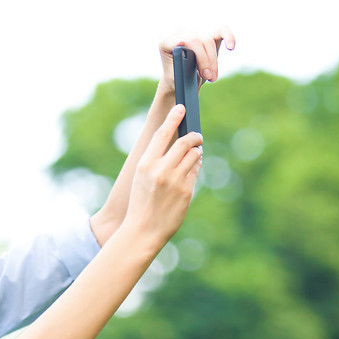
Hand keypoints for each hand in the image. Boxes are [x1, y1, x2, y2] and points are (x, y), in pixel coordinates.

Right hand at [123, 104, 202, 249]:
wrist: (142, 231)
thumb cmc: (140, 204)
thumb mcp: (141, 178)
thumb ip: (155, 161)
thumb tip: (176, 145)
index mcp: (145, 163)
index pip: (162, 133)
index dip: (173, 118)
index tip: (182, 108)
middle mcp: (160, 169)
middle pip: (184, 142)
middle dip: (194, 137)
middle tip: (197, 136)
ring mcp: (175, 180)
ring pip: (193, 155)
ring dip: (196, 151)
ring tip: (195, 152)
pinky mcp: (186, 191)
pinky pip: (195, 171)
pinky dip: (196, 166)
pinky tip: (193, 168)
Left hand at [158, 25, 235, 95]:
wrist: (182, 77)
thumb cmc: (176, 77)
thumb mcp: (174, 77)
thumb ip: (178, 69)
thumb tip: (186, 60)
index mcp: (166, 40)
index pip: (176, 40)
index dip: (183, 46)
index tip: (187, 54)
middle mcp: (180, 32)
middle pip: (196, 41)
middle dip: (204, 60)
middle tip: (208, 78)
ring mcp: (195, 31)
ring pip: (208, 41)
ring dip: (213, 60)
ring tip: (212, 77)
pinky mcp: (209, 33)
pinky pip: (222, 30)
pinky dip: (229, 37)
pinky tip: (231, 46)